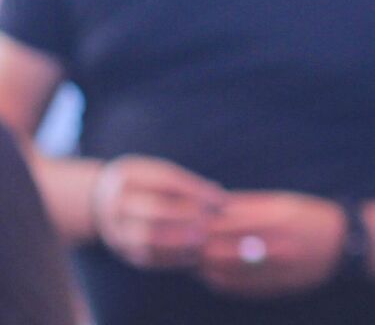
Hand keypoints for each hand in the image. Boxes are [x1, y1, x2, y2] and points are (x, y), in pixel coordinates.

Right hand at [91, 155, 225, 269]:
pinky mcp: (124, 252)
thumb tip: (220, 199)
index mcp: (128, 178)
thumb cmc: (142, 184)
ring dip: (180, 241)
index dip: (196, 191)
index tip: (220, 198)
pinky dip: (172, 258)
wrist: (98, 204)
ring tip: (203, 239)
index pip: (165, 182)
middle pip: (153, 211)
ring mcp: (118, 230)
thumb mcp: (155, 172)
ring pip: (147, 239)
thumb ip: (184, 183)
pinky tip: (193, 255)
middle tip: (210, 220)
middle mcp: (119, 204)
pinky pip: (147, 258)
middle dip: (187, 217)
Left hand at [198, 192, 349, 298]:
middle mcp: (270, 246)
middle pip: (214, 249)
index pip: (221, 222)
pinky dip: (215, 280)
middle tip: (183, 240)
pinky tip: (210, 272)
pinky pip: (231, 288)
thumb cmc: (310, 217)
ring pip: (219, 271)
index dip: (199, 222)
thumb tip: (211, 206)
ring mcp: (270, 270)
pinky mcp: (269, 289)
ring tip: (194, 257)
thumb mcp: (282, 202)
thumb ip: (246, 205)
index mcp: (272, 218)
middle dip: (195, 246)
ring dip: (201, 265)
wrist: (343, 246)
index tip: (186, 220)